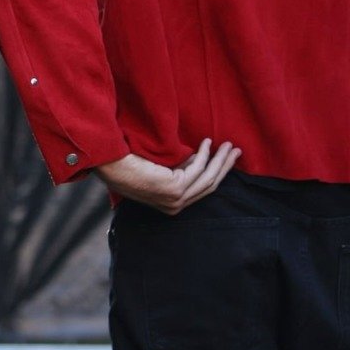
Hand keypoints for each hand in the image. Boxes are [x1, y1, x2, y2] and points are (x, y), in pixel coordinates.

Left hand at [96, 138, 240, 214]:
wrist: (113, 168)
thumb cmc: (130, 167)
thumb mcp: (160, 171)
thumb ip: (178, 170)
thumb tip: (197, 158)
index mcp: (173, 204)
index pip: (202, 189)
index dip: (218, 173)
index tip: (227, 158)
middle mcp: (175, 206)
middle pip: (210, 185)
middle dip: (225, 166)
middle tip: (236, 151)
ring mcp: (175, 200)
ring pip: (208, 178)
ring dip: (220, 160)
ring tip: (227, 145)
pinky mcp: (174, 190)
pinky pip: (197, 170)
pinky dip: (204, 155)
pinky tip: (206, 143)